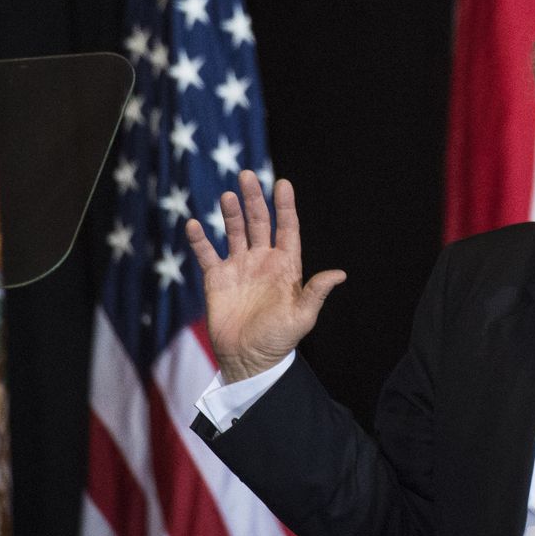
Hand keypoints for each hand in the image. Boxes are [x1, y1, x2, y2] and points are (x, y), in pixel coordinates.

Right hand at [185, 171, 345, 382]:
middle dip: (254, 200)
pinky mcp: (216, 279)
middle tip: (248, 176)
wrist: (248, 359)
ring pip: (235, 232)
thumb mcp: (302, 316)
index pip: (287, 229)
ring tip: (228, 195)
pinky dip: (200, 240)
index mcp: (286, 267)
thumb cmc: (279, 340)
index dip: (285, 207)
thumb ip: (316, 292)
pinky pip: (207, 254)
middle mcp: (263, 262)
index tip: (283, 183)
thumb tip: (340, 274)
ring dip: (231, 213)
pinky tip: (194, 224)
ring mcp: (239, 268)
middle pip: (259, 223)